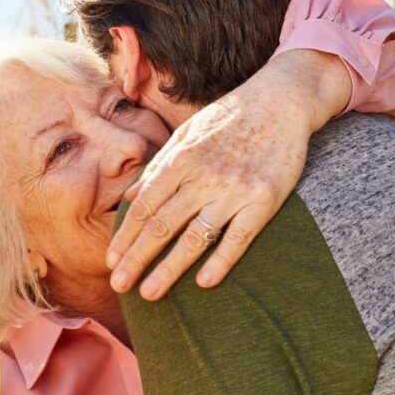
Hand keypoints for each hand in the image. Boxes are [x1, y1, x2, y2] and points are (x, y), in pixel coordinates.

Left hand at [107, 49, 350, 299]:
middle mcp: (204, 176)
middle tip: (118, 286)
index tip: (111, 260)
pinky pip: (238, 238)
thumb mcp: (188, 131)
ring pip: (194, 238)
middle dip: (136, 258)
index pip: (144, 206)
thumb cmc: (231, 116)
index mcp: (181, 158)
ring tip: (150, 294)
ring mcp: (235, 190)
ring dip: (169, 269)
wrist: (283, 100)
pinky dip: (220, 262)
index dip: (125, 235)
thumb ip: (160, 164)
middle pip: (162, 226)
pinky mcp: (264, 200)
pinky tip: (203, 283)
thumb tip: (131, 195)